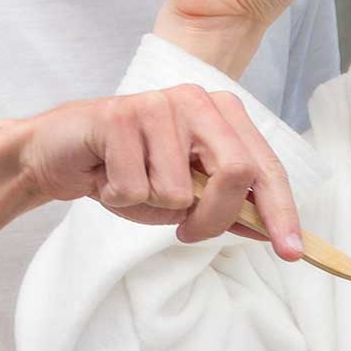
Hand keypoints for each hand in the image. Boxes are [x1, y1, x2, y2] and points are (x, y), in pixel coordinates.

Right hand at [16, 86, 304, 260]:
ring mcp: (158, 104)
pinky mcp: (119, 116)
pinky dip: (118, 197)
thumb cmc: (126, 172)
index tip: (291, 251)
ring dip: (151, 206)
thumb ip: (226, 207)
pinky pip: (135, 187)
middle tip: (187, 232)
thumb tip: (269, 230)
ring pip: (180, 190)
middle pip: (236, 172)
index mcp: (222, 114)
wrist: (59, 154)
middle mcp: (197, 100)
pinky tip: (106, 177)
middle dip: (214, 218)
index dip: (281, 211)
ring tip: (130, 184)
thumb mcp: (184, 197)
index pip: (264, 166)